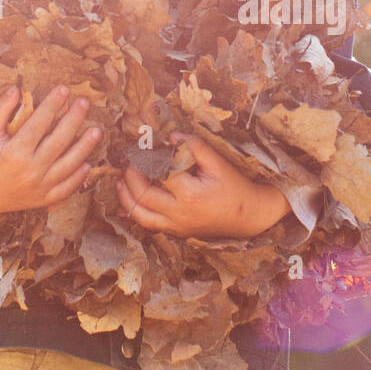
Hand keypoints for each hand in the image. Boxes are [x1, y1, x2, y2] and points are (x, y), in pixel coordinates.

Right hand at [0, 84, 103, 217]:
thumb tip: (16, 89)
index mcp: (14, 153)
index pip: (40, 122)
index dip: (53, 104)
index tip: (64, 89)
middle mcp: (30, 171)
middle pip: (59, 141)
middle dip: (74, 119)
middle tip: (84, 102)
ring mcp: (38, 188)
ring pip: (68, 166)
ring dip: (85, 148)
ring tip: (96, 130)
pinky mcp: (41, 200)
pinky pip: (65, 189)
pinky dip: (78, 178)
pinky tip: (87, 164)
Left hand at [116, 132, 291, 238]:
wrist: (249, 216)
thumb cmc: (234, 186)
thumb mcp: (218, 163)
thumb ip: (194, 147)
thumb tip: (170, 136)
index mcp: (190, 195)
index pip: (158, 173)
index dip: (147, 158)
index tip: (141, 146)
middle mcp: (180, 214)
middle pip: (142, 196)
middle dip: (130, 176)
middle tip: (128, 160)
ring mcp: (177, 227)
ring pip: (140, 216)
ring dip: (126, 197)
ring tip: (121, 179)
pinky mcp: (177, 233)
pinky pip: (149, 226)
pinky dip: (135, 213)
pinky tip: (127, 201)